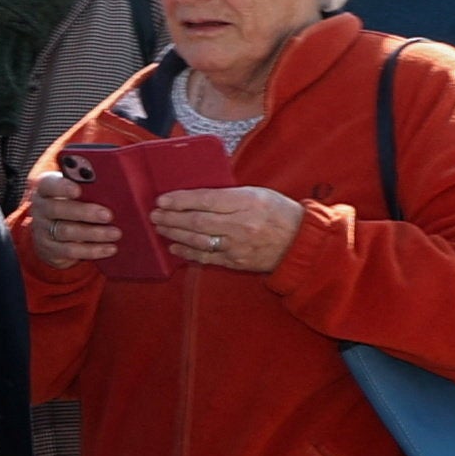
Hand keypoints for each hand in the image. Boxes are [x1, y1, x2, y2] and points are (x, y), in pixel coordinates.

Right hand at [24, 174, 120, 269]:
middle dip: (84, 212)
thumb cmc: (71, 204)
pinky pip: (70, 251)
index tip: (78, 190)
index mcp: (45, 189)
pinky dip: (92, 250)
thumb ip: (86, 187)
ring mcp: (42, 231)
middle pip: (57, 209)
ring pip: (65, 231)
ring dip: (93, 233)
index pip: (48, 185)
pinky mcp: (49, 249)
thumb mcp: (74, 192)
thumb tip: (110, 185)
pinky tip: (109, 248)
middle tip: (108, 215)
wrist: (51, 232)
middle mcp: (40, 209)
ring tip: (115, 233)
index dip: (62, 187)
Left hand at [152, 185, 304, 274]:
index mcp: (247, 202)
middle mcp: (240, 224)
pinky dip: (188, 252)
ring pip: (198, 240)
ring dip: (175, 234)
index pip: (206, 200)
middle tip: (154, 215)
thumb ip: (228, 195)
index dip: (181, 200)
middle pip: (197, 221)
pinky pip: (206, 257)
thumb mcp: (257, 194)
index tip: (161, 199)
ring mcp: (237, 245)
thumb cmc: (278, 212)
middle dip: (171, 218)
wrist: (301, 242)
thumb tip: (196, 195)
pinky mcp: (236, 261)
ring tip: (160, 227)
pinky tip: (174, 247)